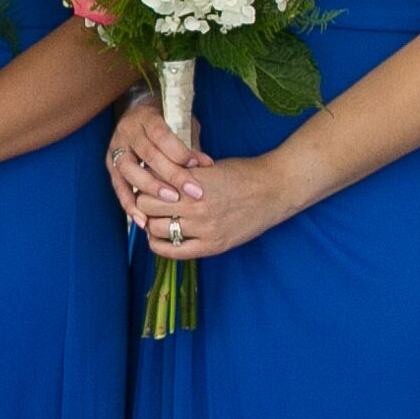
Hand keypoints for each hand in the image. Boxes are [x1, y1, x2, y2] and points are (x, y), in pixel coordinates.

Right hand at [108, 95, 206, 224]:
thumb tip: (205, 166)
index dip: (179, 152)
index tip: (199, 166)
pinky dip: (130, 204)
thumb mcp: (181, 124)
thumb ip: (189, 145)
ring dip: (152, 188)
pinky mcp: (110, 166)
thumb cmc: (167, 121)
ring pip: (130, 171)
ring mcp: (115, 149)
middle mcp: (127, 132)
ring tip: (171, 202)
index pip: (161, 135)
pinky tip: (142, 219)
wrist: (139, 114)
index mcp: (145, 117)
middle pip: (149, 155)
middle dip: (173, 175)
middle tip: (194, 192)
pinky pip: (118, 187)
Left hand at [128, 144, 295, 263]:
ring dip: (151, 223)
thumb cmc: (242, 173)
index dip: (144, 185)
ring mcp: (204, 228)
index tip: (146, 186)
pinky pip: (174, 252)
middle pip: (146, 207)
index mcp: (191, 182)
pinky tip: (158, 238)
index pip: (148, 186)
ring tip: (156, 218)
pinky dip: (159, 245)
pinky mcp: (214, 245)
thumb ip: (180, 173)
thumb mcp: (206, 166)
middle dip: (144, 203)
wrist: (275, 189)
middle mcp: (195, 206)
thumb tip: (150, 177)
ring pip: (156, 229)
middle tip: (149, 202)